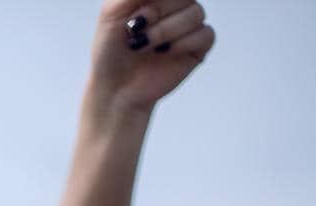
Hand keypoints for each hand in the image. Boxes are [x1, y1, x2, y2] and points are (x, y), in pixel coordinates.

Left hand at [88, 0, 215, 114]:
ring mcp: (189, 25)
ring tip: (141, 45)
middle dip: (157, 10)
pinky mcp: (198, 47)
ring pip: (196, 12)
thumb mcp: (112, 12)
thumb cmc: (109, 50)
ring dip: (165, 30)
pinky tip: (163, 53)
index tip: (141, 11)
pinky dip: (182, 43)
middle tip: (134, 27)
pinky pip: (205, 34)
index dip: (160, 1)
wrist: (114, 87)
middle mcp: (176, 5)